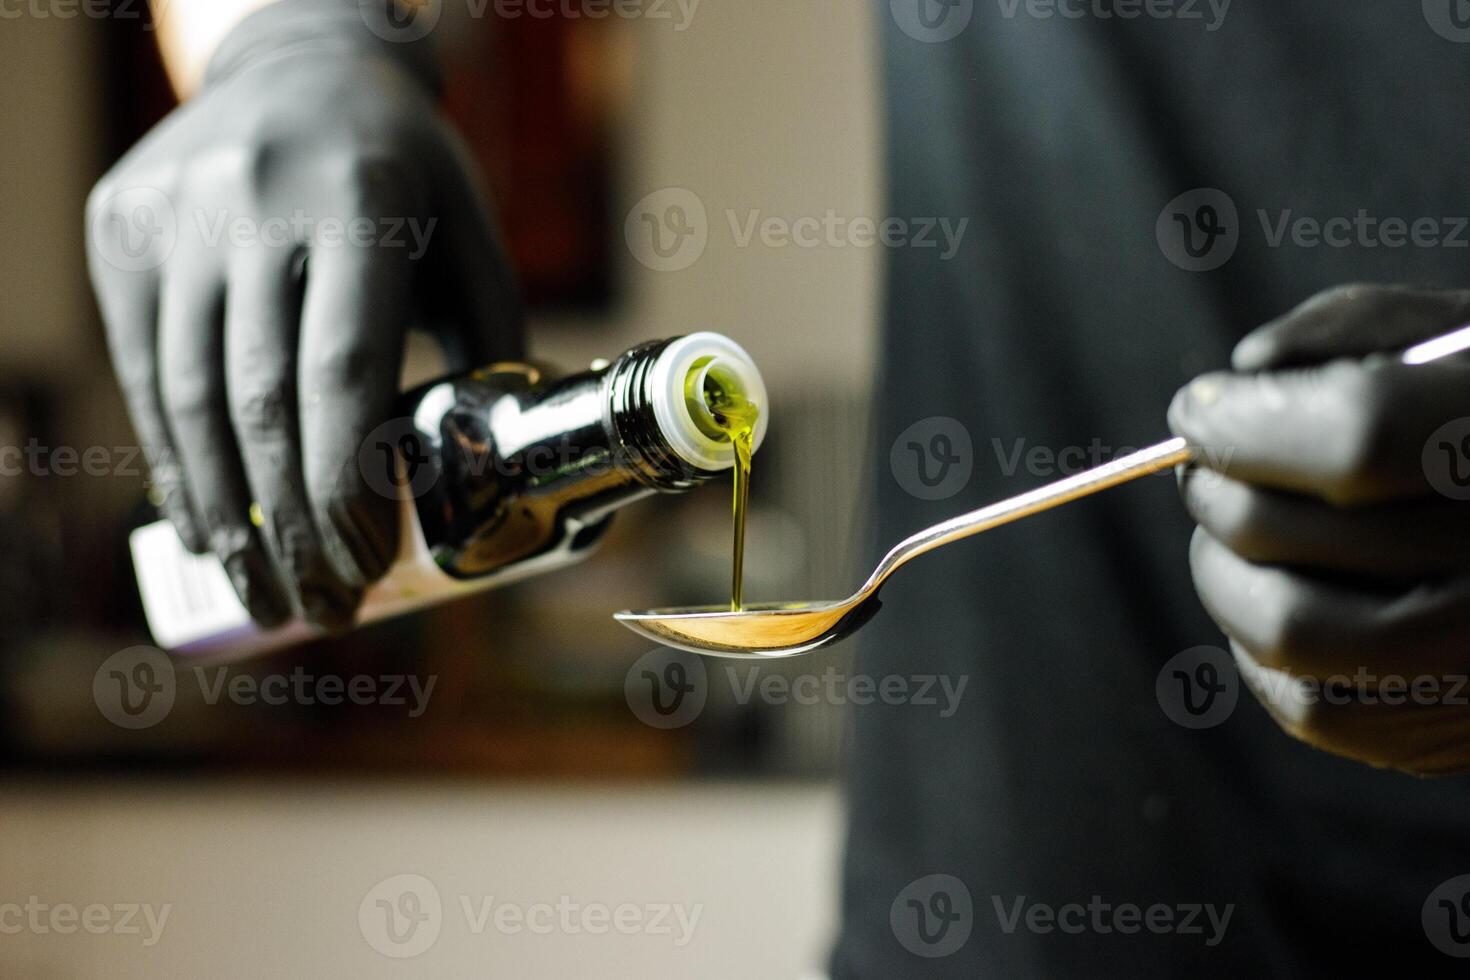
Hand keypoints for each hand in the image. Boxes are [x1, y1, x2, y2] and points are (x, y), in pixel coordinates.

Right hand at [87, 2, 520, 630]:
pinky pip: (144, 373)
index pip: (341, 371)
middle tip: (325, 607)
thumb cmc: (406, 174)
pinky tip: (206, 529)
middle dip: (291, 525)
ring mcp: (175, 218)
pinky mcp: (121, 234)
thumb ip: (488, 345)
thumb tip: (500, 472)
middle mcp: (253, 206)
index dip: (345, 484)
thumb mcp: (469, 236)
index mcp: (360, 204)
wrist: (297, 69)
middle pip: (260, 402)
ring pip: (189, 399)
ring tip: (265, 595)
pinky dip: (173, 463)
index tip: (366, 566)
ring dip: (226, 517)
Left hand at [1168, 284, 1469, 774]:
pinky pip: (1308, 705)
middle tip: (1208, 467)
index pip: (1358, 432)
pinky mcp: (1454, 736)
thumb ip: (1358, 330)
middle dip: (1218, 489)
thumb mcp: (1463, 339)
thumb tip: (1248, 372)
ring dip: (1221, 570)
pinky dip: (1260, 648)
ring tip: (1231, 531)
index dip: (1250, 420)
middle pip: (1290, 531)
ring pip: (1281, 628)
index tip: (1196, 408)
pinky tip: (1283, 593)